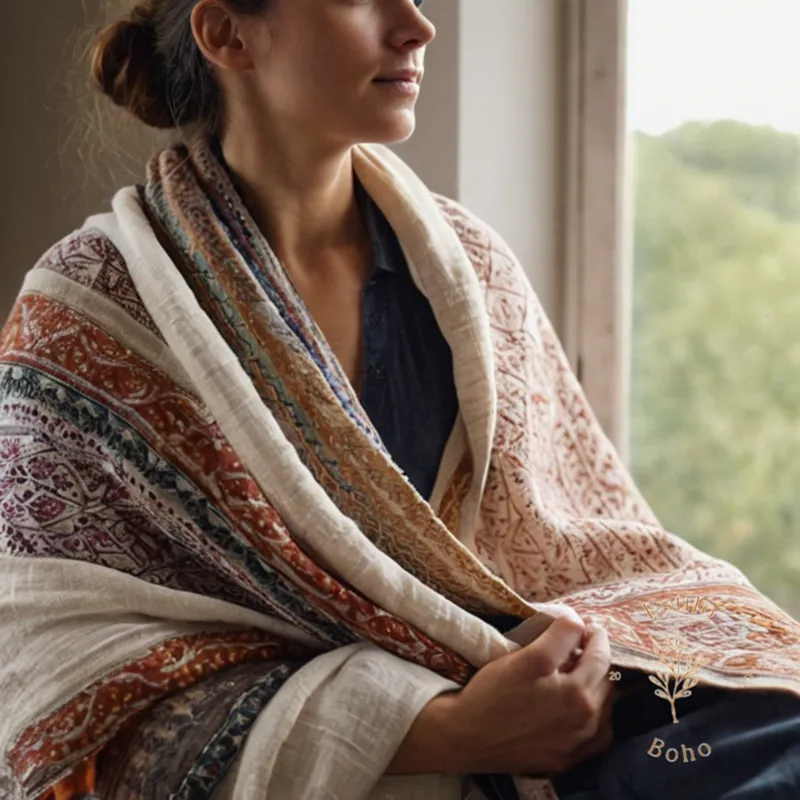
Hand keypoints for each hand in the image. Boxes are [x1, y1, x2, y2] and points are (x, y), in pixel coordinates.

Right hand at [406, 617, 613, 776]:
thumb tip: (580, 623)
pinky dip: (596, 720)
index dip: (596, 636)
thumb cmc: (494, 693)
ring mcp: (577, 746)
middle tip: (579, 647)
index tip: (588, 626)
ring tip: (578, 674)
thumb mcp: (527, 657)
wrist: (466, 737)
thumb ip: (560, 637)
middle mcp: (586, 723)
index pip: (602, 657)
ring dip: (598, 688)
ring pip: (605, 710)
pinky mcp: (565, 760)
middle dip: (598, 661)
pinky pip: (596, 738)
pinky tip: (580, 710)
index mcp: (579, 694)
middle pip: (607, 683)